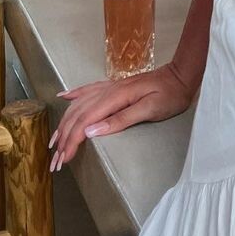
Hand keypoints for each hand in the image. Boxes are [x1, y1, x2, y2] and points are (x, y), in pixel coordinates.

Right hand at [48, 62, 194, 170]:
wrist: (180, 75)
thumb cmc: (170, 95)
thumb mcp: (150, 110)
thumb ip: (121, 119)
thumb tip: (91, 130)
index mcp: (115, 97)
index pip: (85, 122)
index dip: (71, 142)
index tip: (63, 159)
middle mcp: (107, 91)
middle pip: (77, 115)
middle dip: (63, 138)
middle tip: (55, 160)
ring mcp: (109, 87)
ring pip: (79, 105)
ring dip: (64, 123)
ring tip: (54, 140)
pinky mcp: (113, 86)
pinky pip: (87, 90)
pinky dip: (72, 96)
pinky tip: (63, 98)